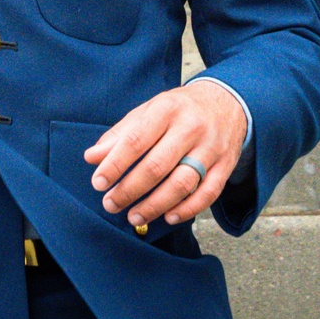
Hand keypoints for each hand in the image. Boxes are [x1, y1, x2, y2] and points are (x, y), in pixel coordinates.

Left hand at [84, 81, 246, 228]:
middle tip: (111, 204)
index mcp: (167, 108)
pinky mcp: (225, 165)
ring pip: (182, 183)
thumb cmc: (180, 109)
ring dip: (155, 205)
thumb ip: (121, 134)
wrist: (226, 101)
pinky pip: (208, 194)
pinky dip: (187, 210)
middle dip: (130, 190)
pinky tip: (168, 217)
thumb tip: (92, 157)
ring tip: (134, 217)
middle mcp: (191, 126)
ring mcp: (211, 147)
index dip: (115, 164)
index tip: (98, 183)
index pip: (136, 140)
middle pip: (157, 165)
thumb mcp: (149, 110)